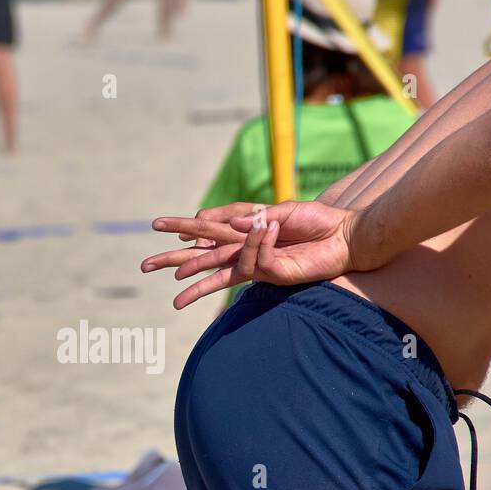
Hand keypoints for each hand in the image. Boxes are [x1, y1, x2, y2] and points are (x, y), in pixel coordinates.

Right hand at [141, 200, 364, 308]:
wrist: (346, 236)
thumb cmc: (317, 221)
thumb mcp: (277, 209)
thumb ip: (246, 217)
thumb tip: (213, 222)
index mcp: (247, 233)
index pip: (209, 231)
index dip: (186, 228)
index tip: (161, 227)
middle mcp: (247, 251)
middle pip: (203, 256)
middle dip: (174, 260)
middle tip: (144, 266)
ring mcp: (258, 265)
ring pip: (219, 270)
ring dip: (196, 270)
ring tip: (171, 280)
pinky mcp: (274, 274)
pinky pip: (256, 257)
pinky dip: (260, 241)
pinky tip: (270, 228)